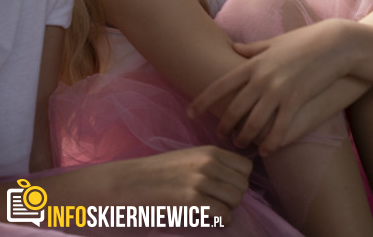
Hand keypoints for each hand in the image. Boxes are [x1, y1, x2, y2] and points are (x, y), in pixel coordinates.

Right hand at [113, 147, 251, 225]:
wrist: (126, 182)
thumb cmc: (156, 173)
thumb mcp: (189, 158)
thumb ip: (212, 165)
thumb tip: (234, 182)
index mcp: (210, 151)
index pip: (246, 167)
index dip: (239, 181)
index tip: (226, 189)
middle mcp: (209, 163)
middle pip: (243, 185)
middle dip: (234, 198)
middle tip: (219, 204)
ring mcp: (200, 181)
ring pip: (235, 200)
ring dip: (228, 210)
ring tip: (214, 212)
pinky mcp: (191, 200)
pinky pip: (223, 213)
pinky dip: (221, 221)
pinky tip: (212, 221)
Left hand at [187, 20, 365, 150]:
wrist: (336, 43)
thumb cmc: (307, 40)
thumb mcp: (276, 41)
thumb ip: (253, 48)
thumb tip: (233, 47)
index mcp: (254, 63)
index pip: (220, 85)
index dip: (202, 101)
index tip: (190, 114)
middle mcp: (261, 78)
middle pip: (234, 109)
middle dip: (224, 127)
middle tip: (221, 137)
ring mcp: (278, 90)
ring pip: (253, 123)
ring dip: (245, 138)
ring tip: (243, 145)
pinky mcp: (296, 99)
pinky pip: (279, 128)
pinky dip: (271, 142)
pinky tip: (267, 150)